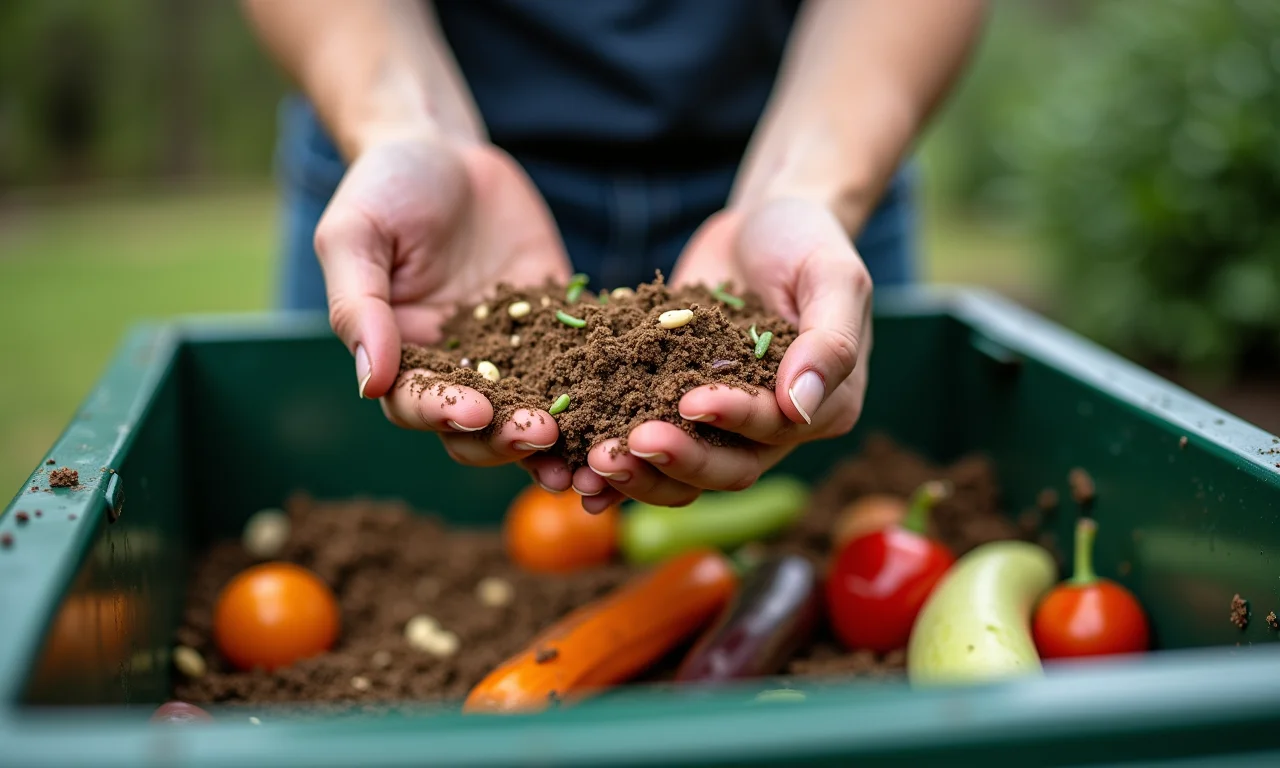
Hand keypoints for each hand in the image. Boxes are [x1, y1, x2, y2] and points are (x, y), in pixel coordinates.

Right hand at [315, 134, 573, 475]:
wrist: (446, 151)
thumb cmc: (385, 188)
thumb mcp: (354, 235)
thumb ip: (359, 305)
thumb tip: (370, 383)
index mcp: (402, 357)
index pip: (418, 404)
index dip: (445, 414)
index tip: (477, 413)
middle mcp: (459, 368)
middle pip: (480, 428)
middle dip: (509, 437)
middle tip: (543, 433)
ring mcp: (512, 354)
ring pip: (534, 412)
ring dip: (561, 438)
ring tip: (589, 451)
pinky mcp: (558, 328)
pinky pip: (583, 364)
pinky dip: (604, 388)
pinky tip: (632, 400)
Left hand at [570, 198, 872, 511]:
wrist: (760, 225)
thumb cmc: (807, 242)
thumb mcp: (833, 276)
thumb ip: (830, 340)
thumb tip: (800, 406)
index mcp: (822, 407)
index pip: (773, 429)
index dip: (731, 419)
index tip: (690, 401)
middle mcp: (774, 431)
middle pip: (726, 469)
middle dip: (675, 459)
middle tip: (624, 447)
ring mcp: (722, 427)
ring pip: (684, 475)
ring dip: (638, 475)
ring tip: (591, 462)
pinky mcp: (675, 410)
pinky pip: (648, 450)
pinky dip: (617, 465)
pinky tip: (575, 471)